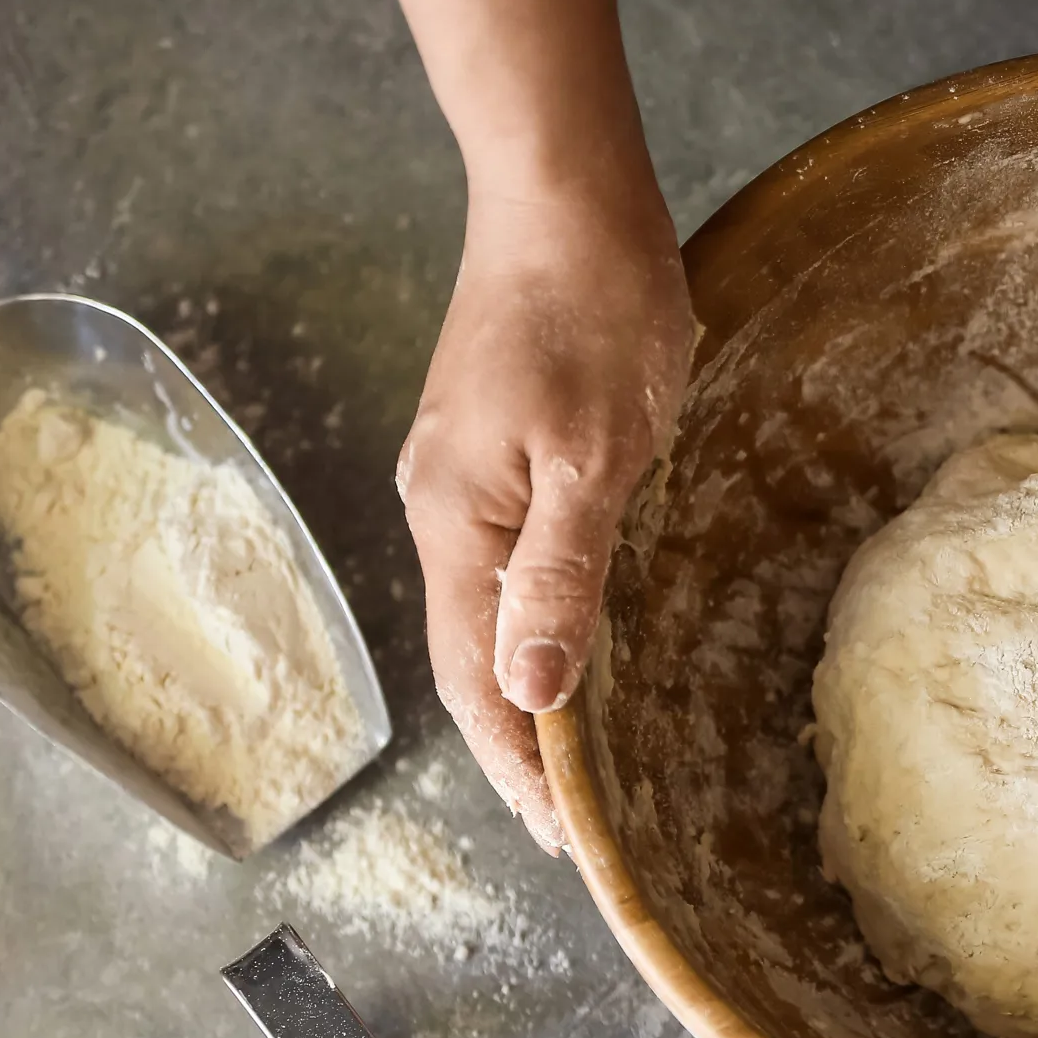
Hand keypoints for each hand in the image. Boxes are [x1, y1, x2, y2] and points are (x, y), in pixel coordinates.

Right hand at [398, 190, 691, 848]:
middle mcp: (442, 513)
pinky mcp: (491, 455)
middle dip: (516, 750)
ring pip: (483, 617)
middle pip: (468, 662)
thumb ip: (560, 576)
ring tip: (572, 764)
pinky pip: (502, 570)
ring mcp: (461, 482)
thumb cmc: (592, 312)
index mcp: (457, 524)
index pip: (474, 682)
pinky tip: (567, 650)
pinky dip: (532, 630)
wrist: (566, 200)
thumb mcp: (595, 453)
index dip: (516, 767)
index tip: (563, 838)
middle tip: (572, 825)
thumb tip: (530, 694)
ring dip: (522, 695)